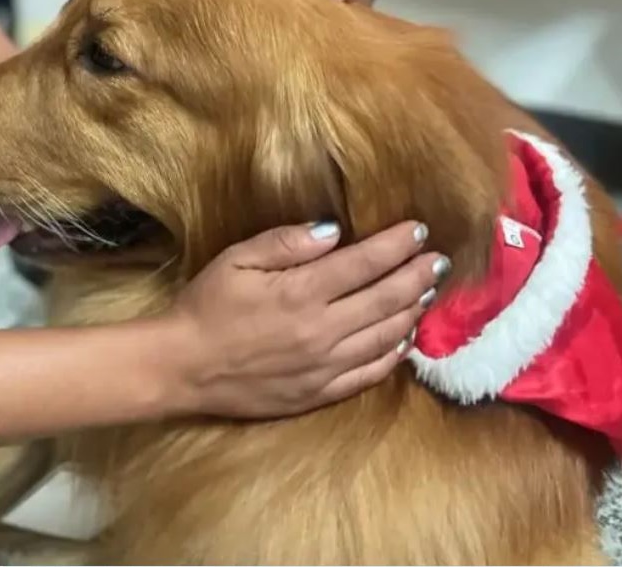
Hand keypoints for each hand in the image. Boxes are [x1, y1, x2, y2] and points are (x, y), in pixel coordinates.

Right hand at [167, 220, 449, 418]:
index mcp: (301, 292)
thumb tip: (334, 231)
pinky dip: (393, 355)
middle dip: (417, 275)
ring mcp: (324, 366)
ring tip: (427, 293)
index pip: (365, 262)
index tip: (418, 229)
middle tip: (438, 260)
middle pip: (386, 298)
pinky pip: (368, 374)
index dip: (397, 244)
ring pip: (385, 336)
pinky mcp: (319, 393)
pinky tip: (404, 340)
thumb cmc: (206, 305)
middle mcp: (321, 329)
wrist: (183, 367)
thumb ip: (286, 243)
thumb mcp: (236, 259)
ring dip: (412, 312)